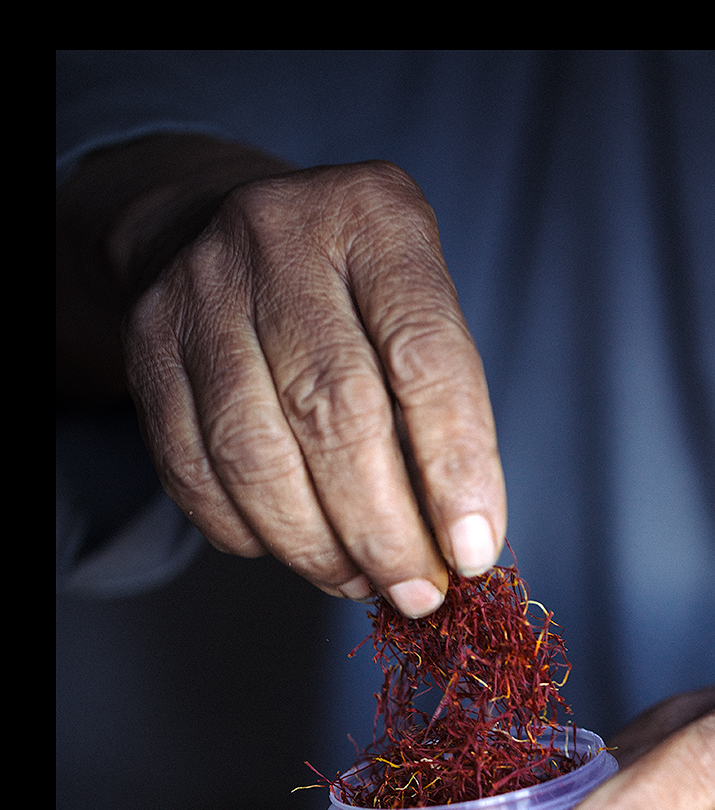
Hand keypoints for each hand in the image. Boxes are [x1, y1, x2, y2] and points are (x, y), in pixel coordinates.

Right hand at [60, 141, 504, 612]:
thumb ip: (441, 409)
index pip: (425, 356)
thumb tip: (457, 545)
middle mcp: (279, 237)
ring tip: (361, 580)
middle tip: (417, 590)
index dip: (455, 466)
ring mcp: (200, 290)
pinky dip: (250, 534)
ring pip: (257, 456)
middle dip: (384, 528)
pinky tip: (294, 549)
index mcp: (376, 218)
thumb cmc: (349, 294)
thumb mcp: (415, 308)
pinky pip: (194, 473)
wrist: (218, 228)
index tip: (472, 550)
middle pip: (335, 413)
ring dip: (316, 547)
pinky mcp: (147, 346)